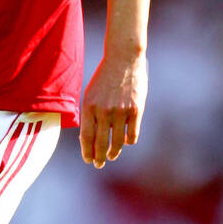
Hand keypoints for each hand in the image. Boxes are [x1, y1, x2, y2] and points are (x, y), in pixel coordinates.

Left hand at [79, 52, 147, 168]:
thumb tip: (88, 137)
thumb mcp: (90, 93)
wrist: (123, 59)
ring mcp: (121, 111)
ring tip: (111, 156)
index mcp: (89, 106)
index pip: (86, 137)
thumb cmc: (104, 78)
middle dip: (99, 157)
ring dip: (114, 152)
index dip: (87, 151)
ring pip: (117, 142)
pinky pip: (132, 134)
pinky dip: (128, 141)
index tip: (88, 160)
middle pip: (101, 143)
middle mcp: (104, 111)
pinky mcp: (136, 110)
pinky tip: (125, 142)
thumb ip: (89, 114)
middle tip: (99, 164)